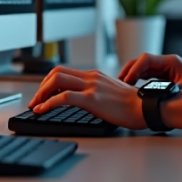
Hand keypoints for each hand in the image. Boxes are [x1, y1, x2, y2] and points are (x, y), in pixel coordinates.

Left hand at [27, 66, 146, 129]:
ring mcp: (91, 86)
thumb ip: (97, 92)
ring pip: (56, 80)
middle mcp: (91, 77)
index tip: (42, 95)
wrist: (145, 107)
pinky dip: (48, 103)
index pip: (64, 71)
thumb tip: (84, 100)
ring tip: (36, 105)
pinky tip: (42, 110)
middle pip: (56, 72)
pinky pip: (63, 97)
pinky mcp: (92, 99)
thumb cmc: (133, 105)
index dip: (48, 82)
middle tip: (35, 100)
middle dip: (41, 86)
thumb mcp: (111, 92)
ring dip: (41, 93)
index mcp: (95, 75)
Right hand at [118, 53, 181, 89]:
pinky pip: (144, 76)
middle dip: (128, 71)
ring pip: (140, 69)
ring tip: (120, 89)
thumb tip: (150, 98)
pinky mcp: (161, 77)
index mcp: (170, 61)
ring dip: (130, 77)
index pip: (146, 59)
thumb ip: (167, 92)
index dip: (135, 69)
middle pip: (140, 62)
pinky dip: (135, 82)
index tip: (127, 81)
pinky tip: (129, 91)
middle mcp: (164, 63)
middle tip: (118, 85)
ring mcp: (162, 69)